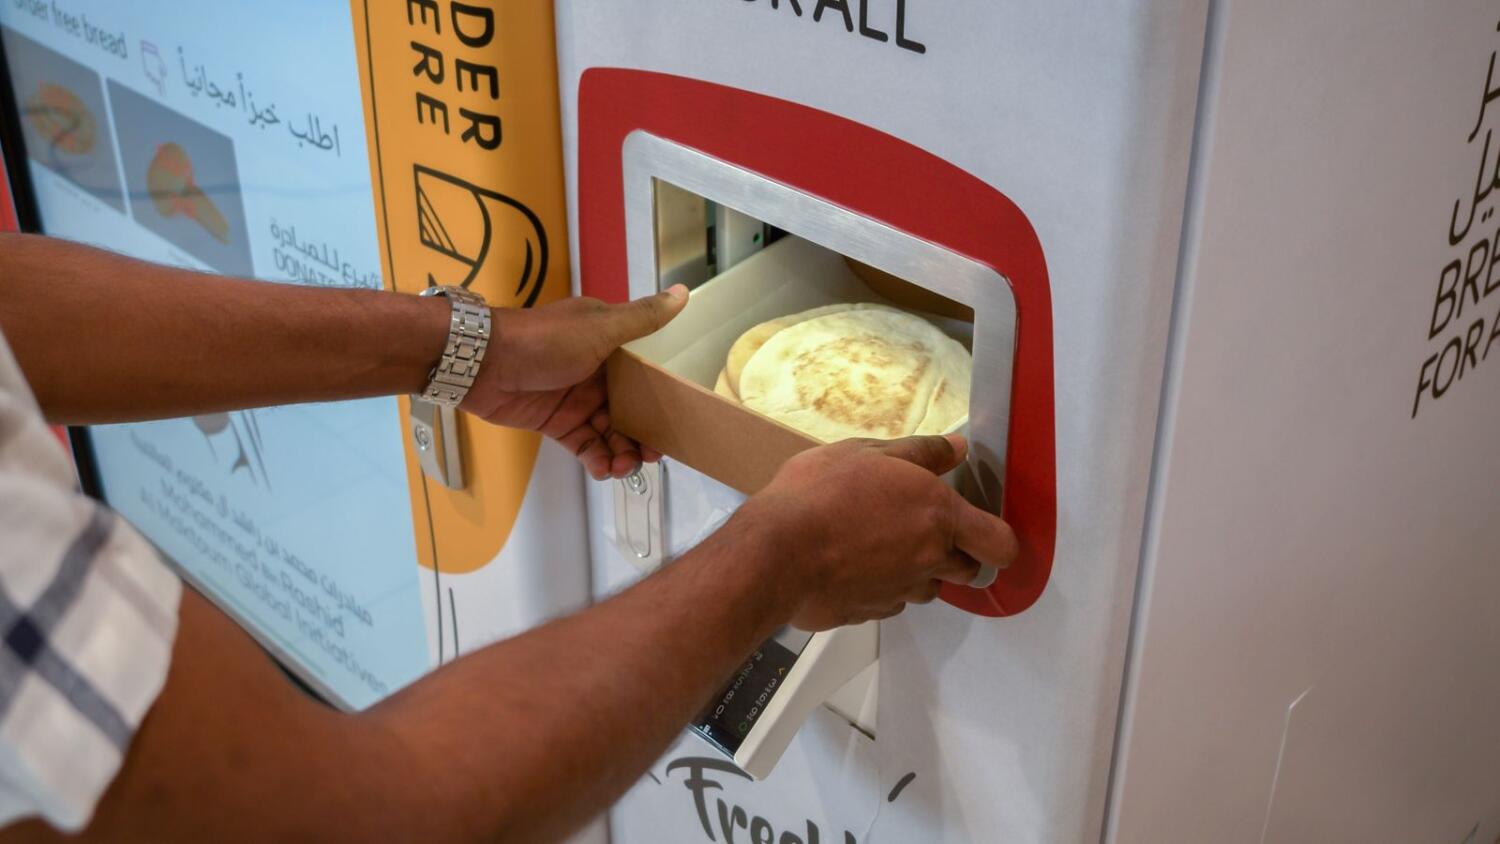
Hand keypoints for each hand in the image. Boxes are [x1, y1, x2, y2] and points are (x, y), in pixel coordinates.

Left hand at [461, 286, 687, 479]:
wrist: (482, 362)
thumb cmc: (545, 340)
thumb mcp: (601, 327)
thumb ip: (643, 318)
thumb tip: (684, 293)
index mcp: (610, 346)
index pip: (645, 377)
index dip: (661, 400)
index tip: (675, 422)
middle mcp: (596, 374)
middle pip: (630, 409)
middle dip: (643, 434)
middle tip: (652, 455)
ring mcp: (575, 400)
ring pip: (610, 431)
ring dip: (622, 451)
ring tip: (625, 466)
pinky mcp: (555, 423)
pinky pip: (585, 445)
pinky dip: (597, 459)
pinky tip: (605, 470)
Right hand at [732, 435, 1018, 630]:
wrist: (774, 554)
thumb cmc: (819, 494)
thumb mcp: (867, 453)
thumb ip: (920, 452)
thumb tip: (957, 447)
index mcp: (939, 516)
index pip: (1001, 545)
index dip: (998, 540)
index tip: (980, 528)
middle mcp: (929, 560)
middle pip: (968, 570)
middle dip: (953, 552)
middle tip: (918, 528)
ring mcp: (900, 591)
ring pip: (926, 587)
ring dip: (915, 570)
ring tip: (875, 544)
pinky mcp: (870, 613)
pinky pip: (889, 600)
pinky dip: (879, 586)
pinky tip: (850, 566)